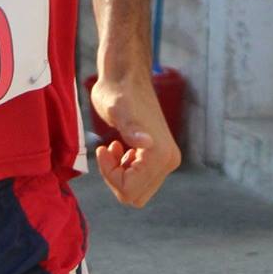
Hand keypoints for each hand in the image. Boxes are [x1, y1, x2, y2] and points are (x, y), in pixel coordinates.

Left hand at [90, 71, 180, 207]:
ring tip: (113, 147)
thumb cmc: (117, 93)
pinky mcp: (158, 155)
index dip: (110, 175)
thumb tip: (147, 144)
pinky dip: (124, 169)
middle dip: (115, 178)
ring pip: (136, 190)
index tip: (103, 150)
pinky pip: (139, 179)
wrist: (124, 77)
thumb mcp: (117, 111)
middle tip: (107, 151)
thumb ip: (131, 129)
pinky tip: (119, 147)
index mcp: (161, 155)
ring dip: (119, 173)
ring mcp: (165, 159)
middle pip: (134, 196)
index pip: (130, 191)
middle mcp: (169, 161)